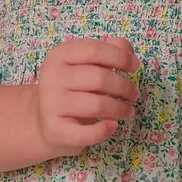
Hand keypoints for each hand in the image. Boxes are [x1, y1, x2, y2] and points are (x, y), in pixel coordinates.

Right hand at [31, 36, 140, 157]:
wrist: (45, 120)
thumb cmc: (73, 88)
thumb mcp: (86, 64)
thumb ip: (108, 51)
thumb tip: (127, 48)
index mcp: (60, 55)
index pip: (94, 50)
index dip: (120, 57)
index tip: (135, 66)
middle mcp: (52, 77)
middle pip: (99, 78)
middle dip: (124, 86)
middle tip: (134, 94)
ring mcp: (51, 104)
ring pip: (97, 105)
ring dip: (120, 108)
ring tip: (128, 110)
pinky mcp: (55, 130)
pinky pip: (85, 133)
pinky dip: (103, 131)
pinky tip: (113, 126)